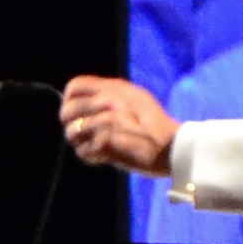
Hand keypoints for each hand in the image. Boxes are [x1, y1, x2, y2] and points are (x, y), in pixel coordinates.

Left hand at [61, 74, 176, 173]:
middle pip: (68, 111)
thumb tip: (80, 110)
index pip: (75, 86)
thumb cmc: (154, 129)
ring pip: (73, 132)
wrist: (174, 147)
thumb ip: (110, 100)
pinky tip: (104, 157)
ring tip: (96, 150)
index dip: (68, 102)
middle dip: (70, 127)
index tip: (74, 117)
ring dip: (81, 144)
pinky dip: (91, 157)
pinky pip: (84, 150)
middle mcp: (110, 99)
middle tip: (82, 138)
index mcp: (116, 88)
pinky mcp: (109, 137)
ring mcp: (109, 117)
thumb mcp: (135, 102)